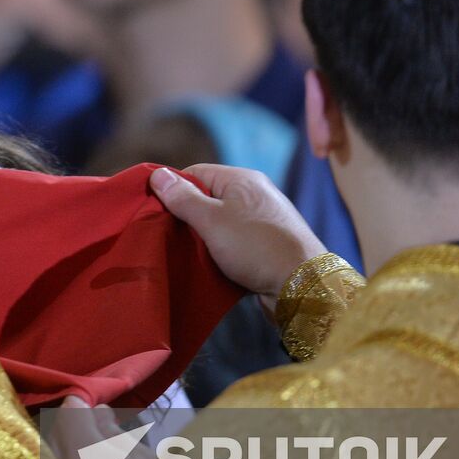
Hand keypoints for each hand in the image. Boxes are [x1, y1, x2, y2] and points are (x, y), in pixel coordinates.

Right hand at [149, 165, 325, 315]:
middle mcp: (254, 194)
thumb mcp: (212, 221)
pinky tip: (208, 264)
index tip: (154, 213)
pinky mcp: (267, 243)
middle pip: (207, 198)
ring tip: (184, 252)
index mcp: (242, 179)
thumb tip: (157, 175)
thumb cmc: (255, 246)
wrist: (304, 285)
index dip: (172, 191)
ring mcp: (262, 219)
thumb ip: (183, 198)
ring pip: (219, 222)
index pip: (195, 173)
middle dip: (186, 216)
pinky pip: (234, 240)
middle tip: (166, 236)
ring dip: (202, 237)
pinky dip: (219, 250)